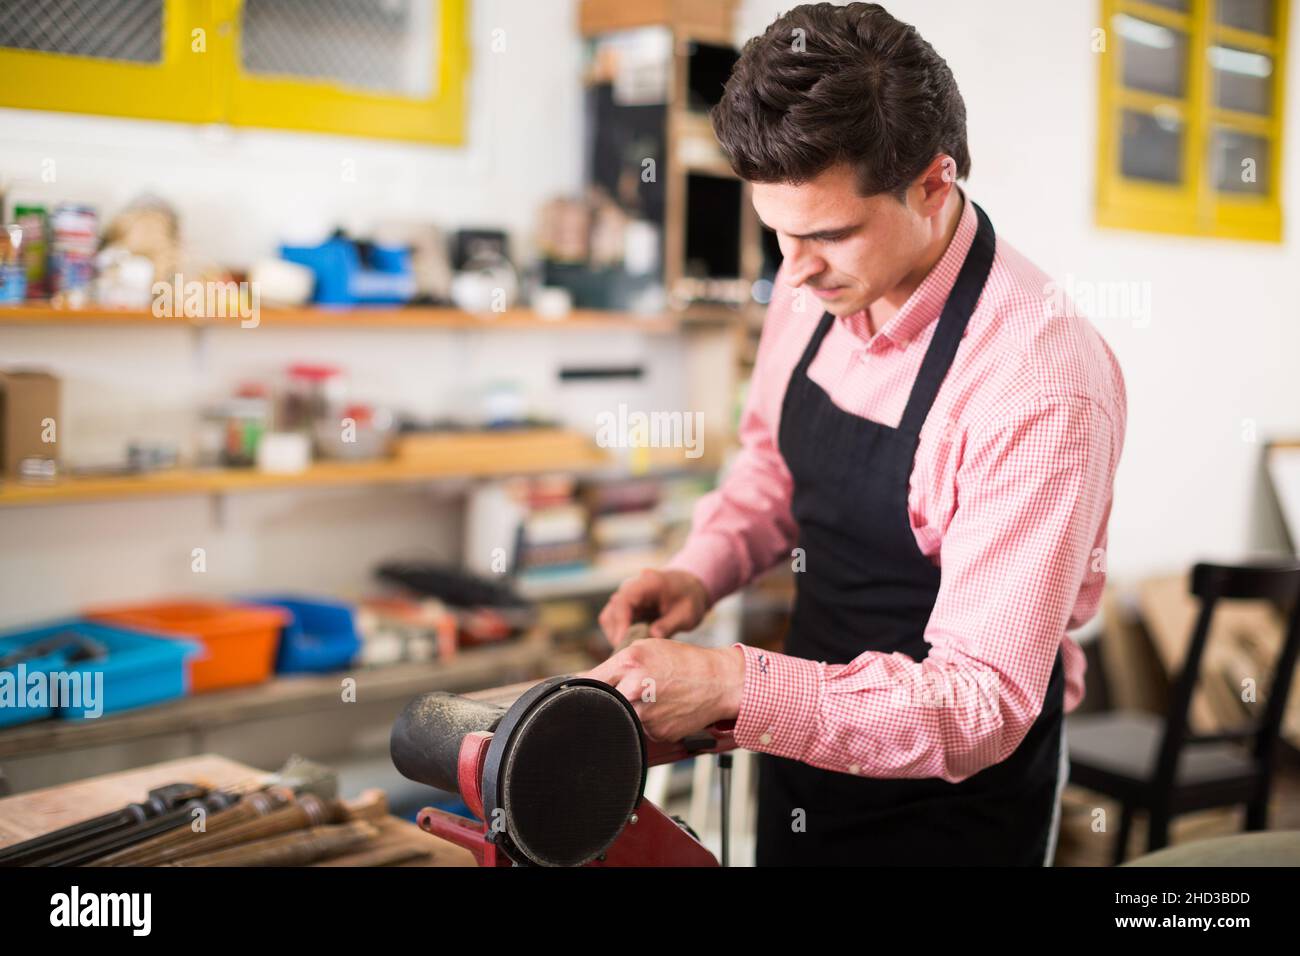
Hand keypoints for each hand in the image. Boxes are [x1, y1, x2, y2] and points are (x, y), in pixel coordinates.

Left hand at [582, 639, 744, 741]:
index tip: (572, 693)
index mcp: (629, 663)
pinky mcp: (657, 733)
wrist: (718, 682)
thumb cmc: (684, 662)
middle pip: (601, 703)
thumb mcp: (647, 648)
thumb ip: (615, 663)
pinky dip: (648, 721)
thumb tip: (583, 680)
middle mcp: (634, 690)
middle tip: (625, 695)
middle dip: (607, 700)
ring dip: (629, 711)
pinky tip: (664, 709)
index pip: (588, 680)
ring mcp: (645, 715)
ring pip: (621, 718)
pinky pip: (640, 730)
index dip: (579, 688)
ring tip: (653, 698)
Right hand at [598, 568, 709, 645]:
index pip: (624, 601)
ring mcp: (625, 597)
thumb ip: (670, 624)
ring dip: (616, 635)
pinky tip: (633, 643)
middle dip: (618, 634)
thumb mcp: (686, 613)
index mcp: (646, 584)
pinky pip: (613, 622)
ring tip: (633, 648)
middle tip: (632, 651)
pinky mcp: (624, 608)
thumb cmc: (689, 598)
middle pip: (612, 611)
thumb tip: (653, 636)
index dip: (621, 622)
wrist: (689, 588)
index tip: (623, 642)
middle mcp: (630, 588)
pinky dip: (619, 634)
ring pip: (608, 618)